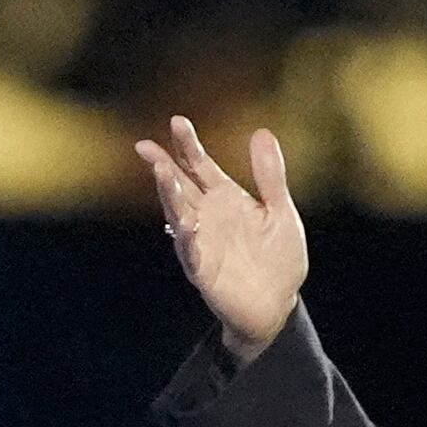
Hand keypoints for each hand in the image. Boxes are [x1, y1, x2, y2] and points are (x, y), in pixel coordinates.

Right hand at [131, 117, 308, 363]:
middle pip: (179, 185)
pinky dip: (187, 237)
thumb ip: (270, 176)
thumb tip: (261, 132)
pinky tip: (186, 222)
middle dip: (163, 166)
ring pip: (178, 213)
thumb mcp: (281, 211)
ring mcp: (201, 242)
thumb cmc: (279, 258)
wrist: (278, 304)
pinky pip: (190, 251)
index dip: (188, 145)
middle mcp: (206, 215)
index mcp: (224, 197)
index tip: (177, 122)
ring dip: (168, 194)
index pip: (199, 165)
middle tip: (146, 146)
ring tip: (160, 171)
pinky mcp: (202, 269)